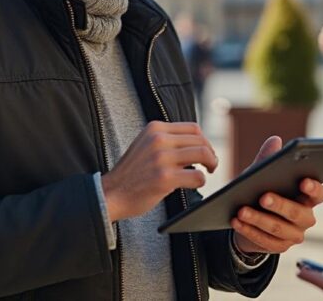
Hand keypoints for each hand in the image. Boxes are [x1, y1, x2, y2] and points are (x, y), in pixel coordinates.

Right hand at [101, 121, 216, 221]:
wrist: (111, 193)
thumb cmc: (131, 174)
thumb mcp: (145, 145)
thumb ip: (166, 140)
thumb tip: (196, 143)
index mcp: (155, 128)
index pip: (193, 128)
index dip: (205, 141)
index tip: (206, 152)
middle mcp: (159, 139)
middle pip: (200, 140)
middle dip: (211, 153)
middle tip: (211, 165)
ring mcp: (161, 158)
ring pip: (203, 154)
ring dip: (211, 164)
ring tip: (208, 172)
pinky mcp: (165, 178)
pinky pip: (197, 176)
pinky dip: (201, 181)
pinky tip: (194, 184)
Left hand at [232, 136, 322, 254]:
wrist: (248, 220)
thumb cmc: (259, 191)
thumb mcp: (261, 175)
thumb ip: (268, 159)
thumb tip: (275, 140)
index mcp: (307, 198)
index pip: (319, 194)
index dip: (314, 189)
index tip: (303, 181)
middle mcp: (305, 218)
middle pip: (298, 213)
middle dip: (280, 205)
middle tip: (263, 197)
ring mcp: (294, 235)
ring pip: (279, 228)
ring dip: (258, 219)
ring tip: (241, 210)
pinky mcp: (279, 247)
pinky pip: (265, 241)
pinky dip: (248, 230)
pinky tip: (236, 221)